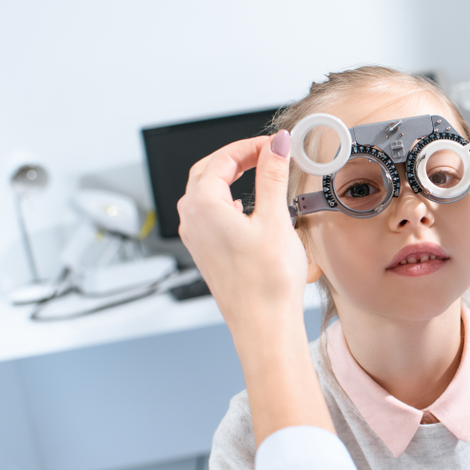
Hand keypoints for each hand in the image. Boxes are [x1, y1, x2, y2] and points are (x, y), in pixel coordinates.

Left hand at [178, 132, 307, 332]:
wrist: (263, 324)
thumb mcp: (274, 219)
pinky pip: (209, 214)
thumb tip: (277, 146)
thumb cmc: (267, 281)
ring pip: (205, 193)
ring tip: (258, 172)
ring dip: (229, 177)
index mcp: (203, 206)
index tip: (274, 144)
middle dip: (236, 157)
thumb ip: (272, 176)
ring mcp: (196, 238)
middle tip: (265, 152)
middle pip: (206, 172)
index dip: (249, 146)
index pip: (221, 159)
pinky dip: (227, 199)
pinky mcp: (206, 253)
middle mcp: (192, 220)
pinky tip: (245, 206)